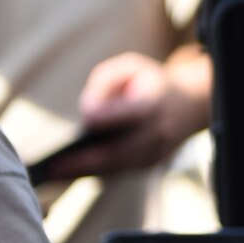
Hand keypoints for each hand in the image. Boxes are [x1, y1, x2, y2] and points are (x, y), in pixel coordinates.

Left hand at [39, 46, 211, 179]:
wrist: (189, 105)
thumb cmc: (149, 84)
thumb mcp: (129, 68)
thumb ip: (105, 83)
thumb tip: (87, 111)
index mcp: (154, 102)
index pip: (131, 113)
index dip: (107, 117)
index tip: (86, 121)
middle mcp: (159, 131)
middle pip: (120, 151)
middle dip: (85, 161)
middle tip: (54, 166)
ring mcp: (157, 151)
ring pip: (118, 166)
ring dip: (86, 172)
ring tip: (55, 174)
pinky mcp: (151, 163)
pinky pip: (121, 171)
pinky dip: (96, 173)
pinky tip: (72, 173)